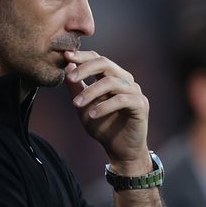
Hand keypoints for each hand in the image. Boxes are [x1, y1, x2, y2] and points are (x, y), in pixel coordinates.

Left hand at [64, 50, 151, 174]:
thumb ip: (76, 87)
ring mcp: (135, 91)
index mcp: (112, 77)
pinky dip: (104, 106)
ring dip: (91, 91)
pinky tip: (92, 114)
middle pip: (105, 64)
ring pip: (111, 82)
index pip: (98, 59)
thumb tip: (67, 65)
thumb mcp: (83, 106)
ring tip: (76, 104)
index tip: (65, 56)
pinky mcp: (141, 105)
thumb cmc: (103, 127)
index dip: (82, 56)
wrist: (120, 150)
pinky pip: (121, 100)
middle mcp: (125, 80)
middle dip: (85, 69)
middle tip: (69, 78)